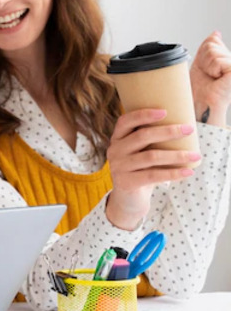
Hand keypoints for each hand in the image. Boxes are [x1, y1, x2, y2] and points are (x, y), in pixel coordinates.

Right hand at [105, 108, 198, 228]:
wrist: (128, 199)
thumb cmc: (140, 169)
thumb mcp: (140, 152)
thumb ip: (150, 141)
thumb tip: (182, 126)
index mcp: (117, 138)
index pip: (126, 121)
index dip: (143, 115)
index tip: (165, 111)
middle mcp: (115, 150)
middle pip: (142, 136)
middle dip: (168, 131)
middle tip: (188, 129)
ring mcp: (119, 167)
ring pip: (151, 157)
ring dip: (176, 155)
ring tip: (196, 155)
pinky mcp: (127, 182)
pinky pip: (154, 176)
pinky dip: (173, 173)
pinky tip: (188, 171)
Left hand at [191, 31, 230, 126]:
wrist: (201, 102)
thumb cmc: (201, 87)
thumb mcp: (203, 62)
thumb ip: (211, 47)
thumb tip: (216, 33)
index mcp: (228, 57)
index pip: (212, 41)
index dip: (203, 55)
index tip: (207, 68)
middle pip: (211, 45)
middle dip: (204, 60)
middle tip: (209, 74)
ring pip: (213, 52)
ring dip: (208, 66)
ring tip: (213, 77)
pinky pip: (218, 60)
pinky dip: (213, 69)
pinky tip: (218, 78)